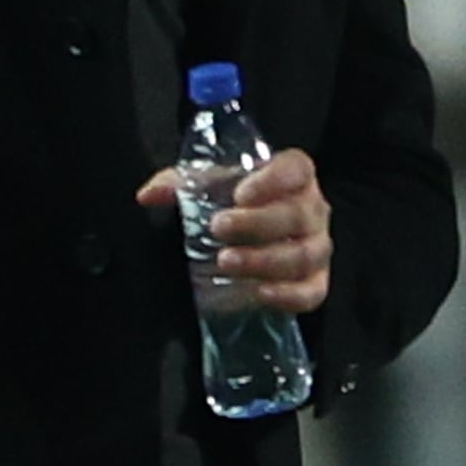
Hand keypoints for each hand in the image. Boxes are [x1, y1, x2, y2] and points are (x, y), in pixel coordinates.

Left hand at [138, 146, 331, 314]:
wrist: (256, 237)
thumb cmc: (234, 204)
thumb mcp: (209, 187)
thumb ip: (178, 185)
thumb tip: (147, 195)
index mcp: (294, 176)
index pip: (296, 169)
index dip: (273, 180)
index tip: (240, 194)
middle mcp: (313, 209)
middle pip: (297, 214)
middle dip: (257, 224)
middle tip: (218, 229)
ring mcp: (318, 246)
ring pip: (303, 255)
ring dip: (265, 260)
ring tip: (225, 262)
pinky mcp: (316, 280)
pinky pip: (313, 292)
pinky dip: (290, 295)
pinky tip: (260, 293)